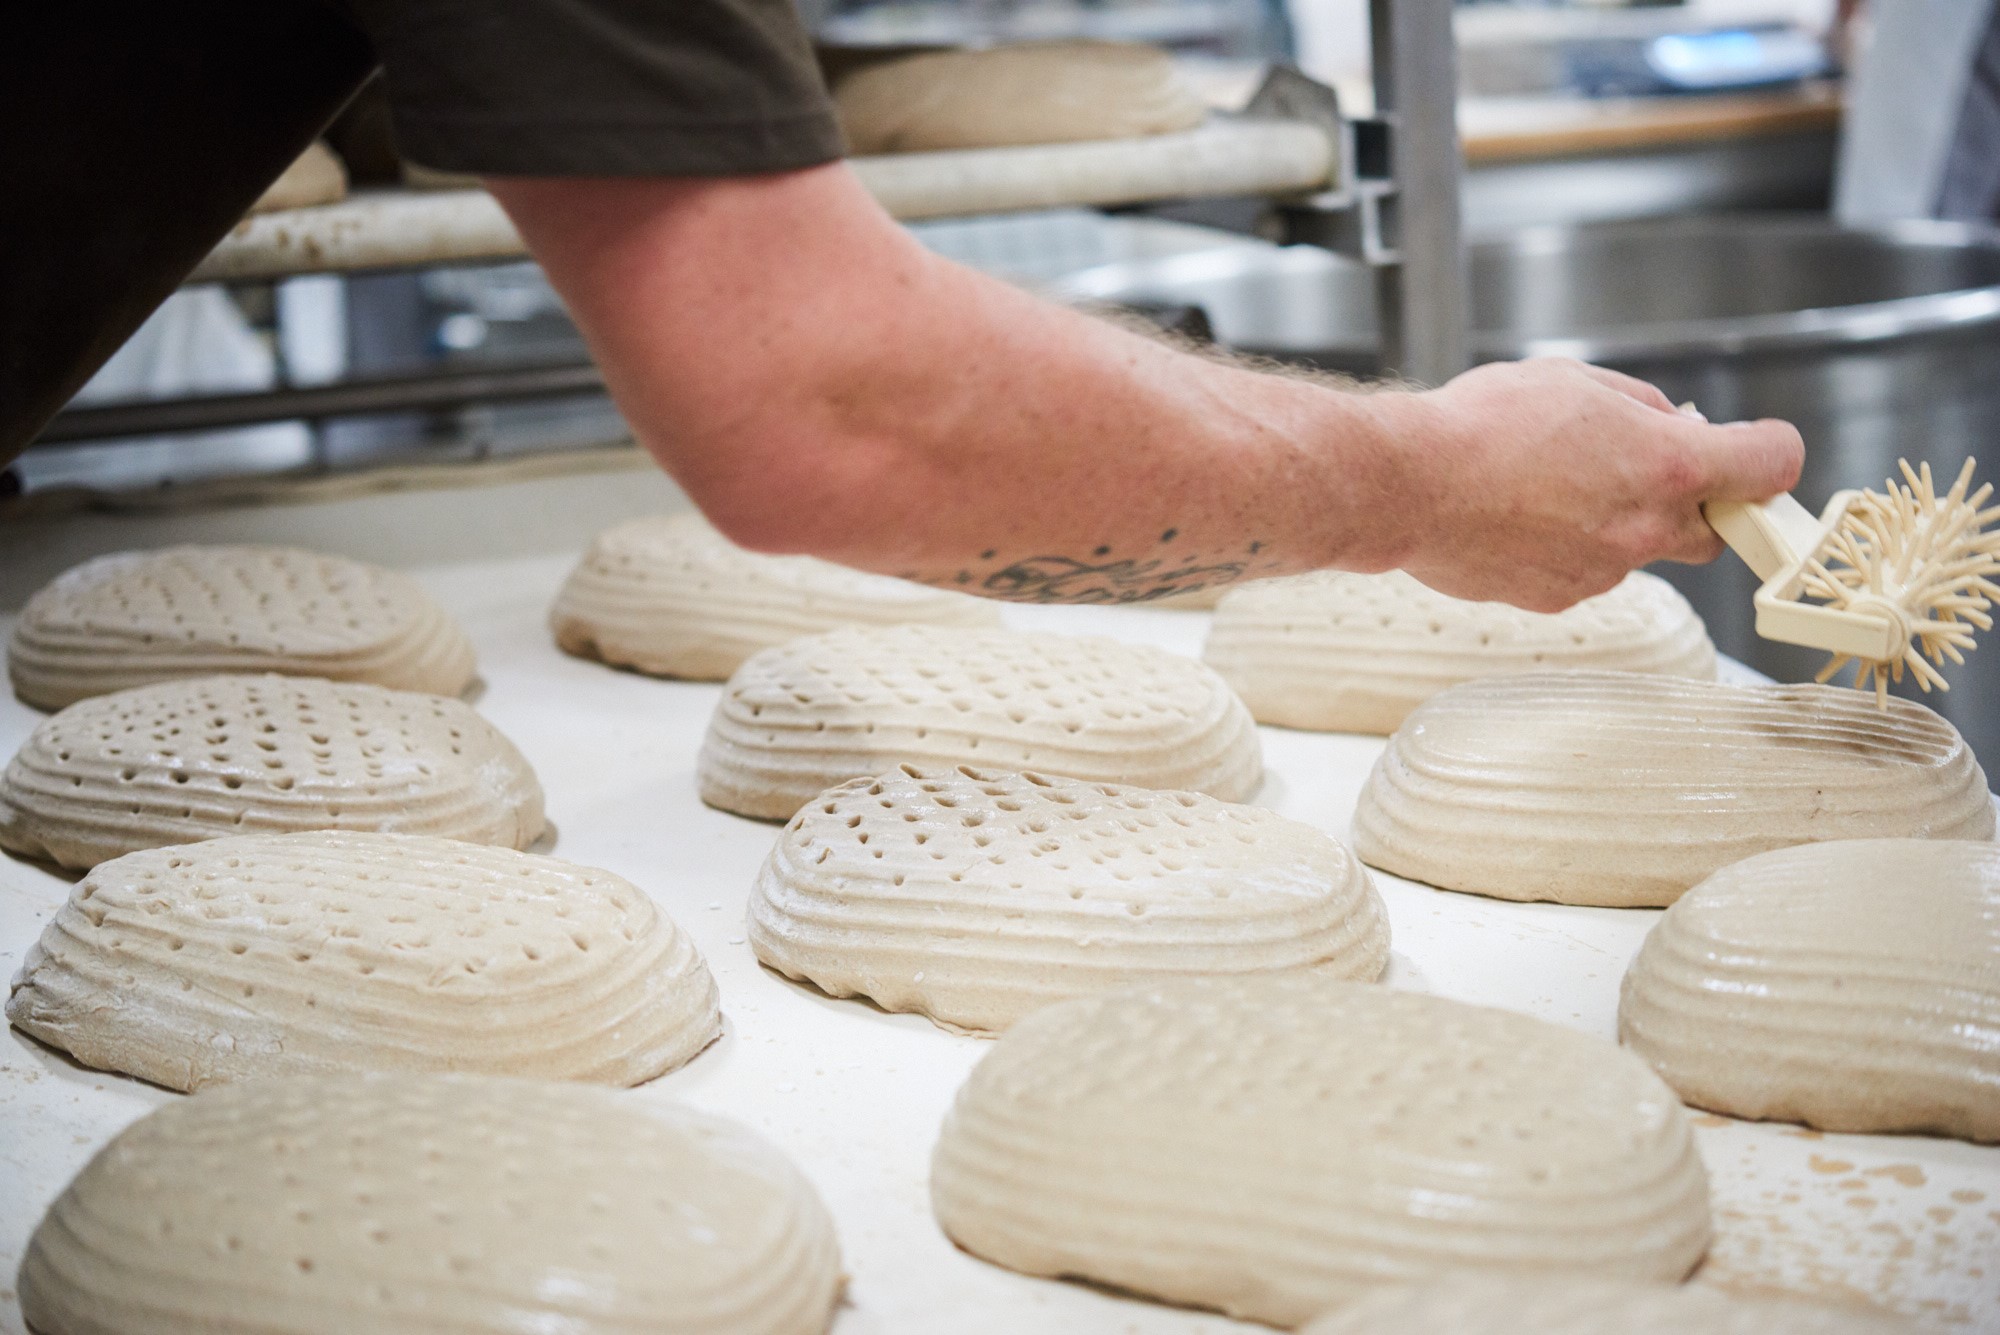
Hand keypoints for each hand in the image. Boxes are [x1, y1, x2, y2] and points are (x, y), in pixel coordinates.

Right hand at [1390, 357, 1802, 611]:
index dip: (1772, 454)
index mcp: (1667, 464)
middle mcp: (1645, 528)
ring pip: (1637, 550)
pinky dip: (1565, 548)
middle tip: (1653, 476)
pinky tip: (1519, 517)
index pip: (1770, 464)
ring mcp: (1602, 571)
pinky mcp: (1557, 597)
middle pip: (1714, 533)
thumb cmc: (1481, 427)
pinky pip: (1583, 571)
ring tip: (1549, 487)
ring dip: (1615, 522)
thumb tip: (1668, 423)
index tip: (1760, 452)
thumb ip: (1639, 406)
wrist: (1409, 486)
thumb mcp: (1574, 381)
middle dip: (1697, 506)